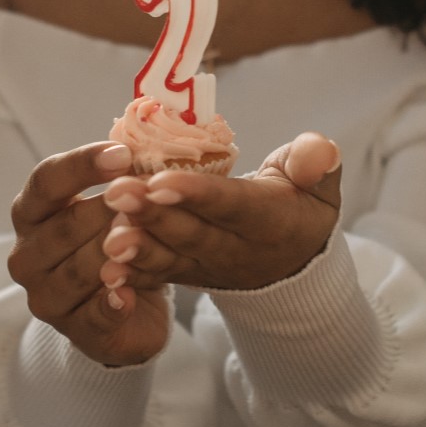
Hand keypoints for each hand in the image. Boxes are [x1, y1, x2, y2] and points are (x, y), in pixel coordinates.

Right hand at [8, 143, 170, 367]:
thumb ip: (120, 179)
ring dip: (116, 252)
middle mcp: (26, 255)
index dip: (83, 164)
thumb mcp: (114, 204)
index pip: (46, 180)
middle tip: (151, 196)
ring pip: (82, 269)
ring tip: (147, 237)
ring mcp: (44, 296)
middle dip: (112, 208)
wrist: (127, 307)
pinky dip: (112, 304)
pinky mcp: (72, 331)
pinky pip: (93, 316)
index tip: (124, 154)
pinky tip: (129, 294)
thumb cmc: (114, 240)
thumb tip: (145, 144)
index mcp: (31, 212)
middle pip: (67, 226)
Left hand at [99, 132, 342, 295]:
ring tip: (107, 236)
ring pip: (170, 257)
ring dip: (138, 247)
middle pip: (192, 233)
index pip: (232, 206)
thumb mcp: (320, 188)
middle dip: (155, 215)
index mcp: (270, 221)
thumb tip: (320, 149)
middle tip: (118, 193)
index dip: (198, 194)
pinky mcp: (185, 274)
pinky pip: (157, 276)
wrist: (292, 265)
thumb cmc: (301, 208)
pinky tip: (105, 267)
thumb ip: (316, 165)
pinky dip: (132, 274)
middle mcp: (236, 250)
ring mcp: (207, 266)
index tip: (162, 180)